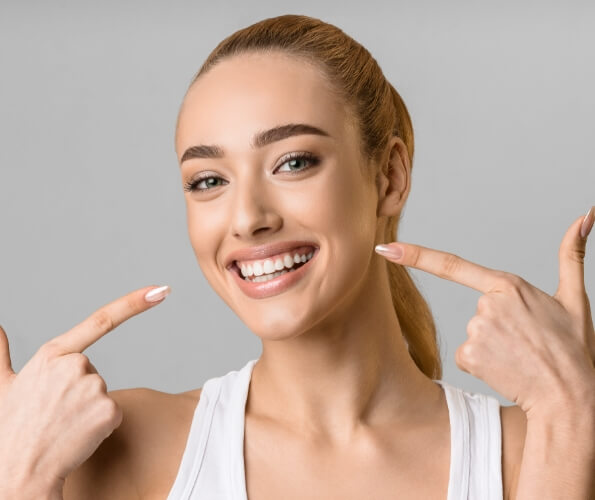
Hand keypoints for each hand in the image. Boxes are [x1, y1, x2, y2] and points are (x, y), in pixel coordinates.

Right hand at [0, 285, 170, 496]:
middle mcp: (75, 365)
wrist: (20, 473)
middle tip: (55, 413)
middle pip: (93, 372)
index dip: (134, 303)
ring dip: (88, 409)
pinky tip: (78, 436)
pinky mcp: (108, 410)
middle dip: (79, 390)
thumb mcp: (2, 386)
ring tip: (62, 425)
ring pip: (102, 394)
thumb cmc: (10, 430)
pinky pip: (114, 413)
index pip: (100, 321)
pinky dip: (101, 426)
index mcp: (53, 354)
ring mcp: (94, 387)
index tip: (161, 290)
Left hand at [375, 210, 594, 418]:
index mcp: (508, 285)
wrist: (571, 396)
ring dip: (494, 345)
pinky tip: (507, 367)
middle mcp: (486, 305)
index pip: (452, 265)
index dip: (415, 255)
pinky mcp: (468, 355)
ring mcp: (475, 330)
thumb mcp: (575, 298)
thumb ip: (573, 255)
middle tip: (528, 341)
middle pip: (478, 310)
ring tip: (521, 355)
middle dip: (499, 324)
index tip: (385, 248)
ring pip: (474, 333)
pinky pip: (468, 354)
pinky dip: (485, 362)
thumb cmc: (573, 348)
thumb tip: (586, 215)